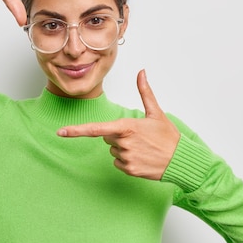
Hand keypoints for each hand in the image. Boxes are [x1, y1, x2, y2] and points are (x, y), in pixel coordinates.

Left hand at [58, 70, 180, 179]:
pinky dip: (127, 160)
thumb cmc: (168, 136)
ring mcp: (126, 158)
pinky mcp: (129, 170)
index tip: (61, 132)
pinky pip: (118, 162)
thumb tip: (141, 72)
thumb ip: (145, 92)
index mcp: (126, 127)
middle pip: (107, 137)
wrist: (181, 160)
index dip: (76, 131)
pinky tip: (142, 158)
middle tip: (139, 136)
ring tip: (142, 148)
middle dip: (118, 135)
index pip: (95, 129)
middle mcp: (123, 143)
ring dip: (123, 148)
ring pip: (113, 150)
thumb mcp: (156, 112)